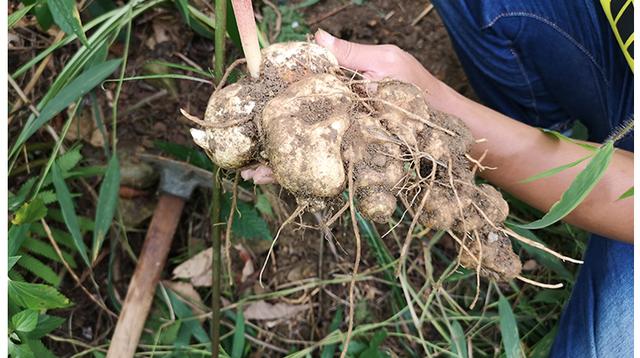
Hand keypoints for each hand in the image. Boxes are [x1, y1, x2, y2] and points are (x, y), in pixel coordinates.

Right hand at [241, 31, 452, 184]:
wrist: (446, 130)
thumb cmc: (418, 92)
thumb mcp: (386, 63)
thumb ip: (351, 54)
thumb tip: (315, 38)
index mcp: (338, 88)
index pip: (298, 87)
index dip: (273, 92)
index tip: (248, 96)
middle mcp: (333, 115)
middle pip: (291, 122)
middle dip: (263, 131)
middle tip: (236, 138)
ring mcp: (337, 140)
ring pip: (298, 149)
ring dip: (271, 159)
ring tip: (247, 171)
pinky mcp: (346, 162)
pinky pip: (316, 170)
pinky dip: (292, 175)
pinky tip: (268, 180)